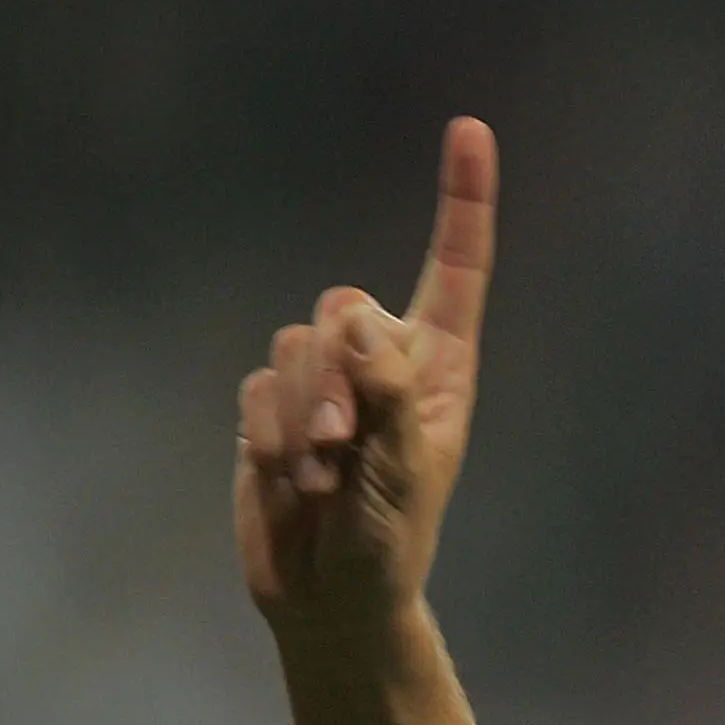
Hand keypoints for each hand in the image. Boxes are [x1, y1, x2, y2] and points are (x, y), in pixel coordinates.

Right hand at [236, 117, 497, 645]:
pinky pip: (255, 388)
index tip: (470, 128)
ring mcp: (322, 379)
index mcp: (439, 368)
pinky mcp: (271, 403)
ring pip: (294, 344)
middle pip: (343, 303)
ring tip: (321, 477)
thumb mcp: (403, 474)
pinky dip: (268, 436)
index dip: (463, 200)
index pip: (456, 269)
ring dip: (302, 415)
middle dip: (335, 373)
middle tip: (342, 445)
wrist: (328, 595)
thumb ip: (388, 396)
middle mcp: (382, 361)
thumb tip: (360, 321)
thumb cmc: (389, 539)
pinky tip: (287, 480)